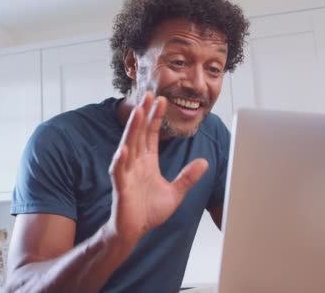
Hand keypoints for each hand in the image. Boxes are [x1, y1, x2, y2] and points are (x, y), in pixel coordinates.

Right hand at [107, 92, 208, 244]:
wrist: (133, 231)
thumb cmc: (148, 211)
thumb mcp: (175, 193)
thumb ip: (188, 177)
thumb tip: (204, 163)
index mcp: (147, 161)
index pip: (152, 134)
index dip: (156, 117)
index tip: (161, 100)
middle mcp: (136, 162)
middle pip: (140, 133)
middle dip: (145, 114)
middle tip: (149, 94)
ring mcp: (126, 173)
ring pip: (129, 146)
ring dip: (133, 129)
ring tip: (139, 112)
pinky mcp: (121, 187)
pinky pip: (119, 171)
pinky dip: (121, 161)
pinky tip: (123, 150)